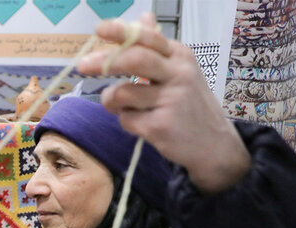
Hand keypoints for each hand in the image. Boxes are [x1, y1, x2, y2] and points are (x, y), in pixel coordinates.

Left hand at [78, 11, 249, 193]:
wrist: (213, 144)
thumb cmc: (190, 104)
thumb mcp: (180, 70)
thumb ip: (158, 47)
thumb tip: (144, 16)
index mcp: (180, 57)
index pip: (148, 38)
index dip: (121, 31)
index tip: (99, 29)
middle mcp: (178, 74)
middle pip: (134, 60)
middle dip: (104, 62)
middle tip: (83, 66)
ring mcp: (170, 101)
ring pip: (122, 93)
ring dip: (112, 101)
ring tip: (123, 106)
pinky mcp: (160, 126)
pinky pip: (125, 119)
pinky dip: (126, 121)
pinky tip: (141, 123)